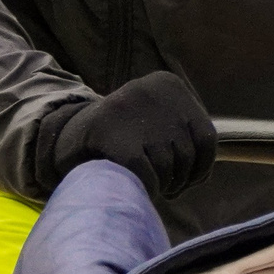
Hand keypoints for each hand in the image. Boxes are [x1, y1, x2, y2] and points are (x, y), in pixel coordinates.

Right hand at [48, 71, 215, 197]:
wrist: (68, 132)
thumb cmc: (125, 133)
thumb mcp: (157, 119)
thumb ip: (184, 135)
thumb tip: (204, 172)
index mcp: (168, 84)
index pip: (206, 137)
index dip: (201, 166)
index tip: (189, 179)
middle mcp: (152, 92)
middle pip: (187, 154)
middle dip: (180, 179)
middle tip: (168, 188)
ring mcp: (132, 114)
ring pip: (169, 167)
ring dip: (163, 186)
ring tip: (151, 184)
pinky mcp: (116, 139)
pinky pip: (148, 176)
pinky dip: (147, 188)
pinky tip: (141, 189)